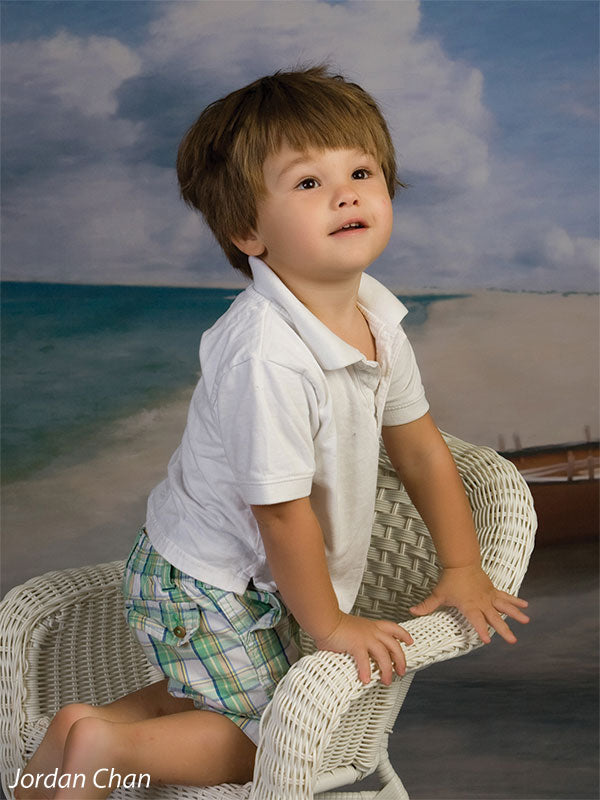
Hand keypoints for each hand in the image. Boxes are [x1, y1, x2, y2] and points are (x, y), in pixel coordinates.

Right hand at [315, 612, 412, 684]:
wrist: (324, 619)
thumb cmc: (333, 625)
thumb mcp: (352, 630)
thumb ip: (357, 641)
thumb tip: (355, 653)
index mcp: (371, 626)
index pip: (393, 627)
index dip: (403, 634)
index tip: (409, 641)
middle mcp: (371, 631)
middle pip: (394, 645)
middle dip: (400, 659)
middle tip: (401, 671)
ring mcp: (365, 637)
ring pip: (384, 655)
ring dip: (387, 670)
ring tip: (386, 680)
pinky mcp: (356, 644)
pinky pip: (364, 661)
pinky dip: (366, 672)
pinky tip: (365, 680)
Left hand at [409, 564, 529, 643]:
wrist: (461, 562)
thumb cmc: (449, 580)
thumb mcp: (438, 594)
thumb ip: (426, 606)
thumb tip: (411, 613)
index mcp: (469, 606)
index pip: (475, 621)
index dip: (481, 630)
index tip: (487, 641)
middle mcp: (482, 602)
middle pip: (494, 618)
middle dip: (503, 630)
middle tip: (512, 640)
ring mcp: (489, 596)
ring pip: (504, 607)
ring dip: (515, 614)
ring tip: (526, 622)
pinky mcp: (493, 590)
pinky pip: (506, 596)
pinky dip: (516, 601)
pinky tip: (526, 606)